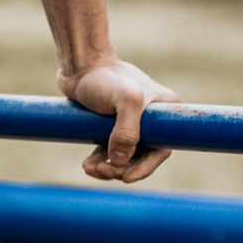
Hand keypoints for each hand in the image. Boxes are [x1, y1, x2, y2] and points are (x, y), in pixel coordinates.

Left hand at [58, 59, 178, 183]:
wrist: (78, 65)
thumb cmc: (104, 77)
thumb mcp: (125, 100)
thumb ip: (127, 132)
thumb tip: (120, 162)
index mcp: (164, 109)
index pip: (161, 148)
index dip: (145, 167)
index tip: (126, 177)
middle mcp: (151, 117)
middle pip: (142, 156)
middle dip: (122, 169)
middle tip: (102, 170)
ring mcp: (131, 122)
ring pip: (124, 157)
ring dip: (108, 168)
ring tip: (90, 167)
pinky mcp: (112, 125)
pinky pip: (110, 152)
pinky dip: (100, 161)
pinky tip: (87, 164)